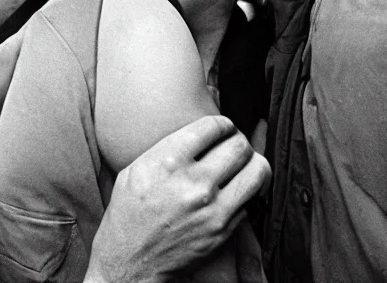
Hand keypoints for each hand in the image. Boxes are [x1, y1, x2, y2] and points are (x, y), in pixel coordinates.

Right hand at [85, 116, 270, 281]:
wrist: (130, 261)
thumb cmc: (128, 213)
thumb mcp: (136, 169)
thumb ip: (168, 148)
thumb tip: (201, 133)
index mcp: (167, 161)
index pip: (213, 126)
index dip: (222, 124)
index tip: (222, 129)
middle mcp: (193, 182)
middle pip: (239, 145)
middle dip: (239, 142)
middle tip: (233, 147)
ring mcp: (211, 207)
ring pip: (257, 170)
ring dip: (253, 164)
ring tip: (244, 166)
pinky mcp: (223, 229)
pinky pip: (251, 199)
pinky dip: (246, 192)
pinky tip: (234, 192)